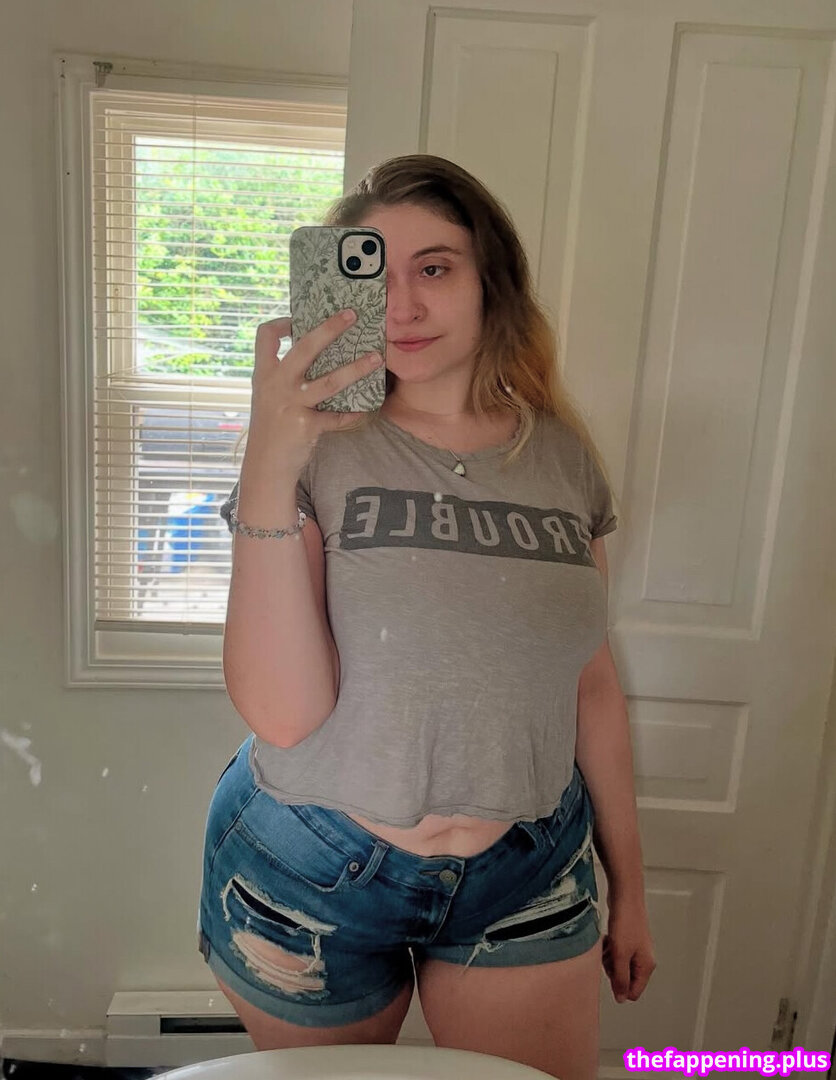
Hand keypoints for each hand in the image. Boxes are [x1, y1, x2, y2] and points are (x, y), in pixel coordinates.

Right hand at [245, 311, 383, 479]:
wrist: (265, 465)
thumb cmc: (271, 427)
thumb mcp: (269, 397)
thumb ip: (283, 377)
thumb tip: (313, 353)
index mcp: (264, 374)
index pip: (265, 336)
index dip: (282, 322)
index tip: (299, 319)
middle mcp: (276, 385)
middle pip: (304, 347)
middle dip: (329, 328)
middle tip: (352, 315)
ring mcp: (291, 405)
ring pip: (329, 381)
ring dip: (356, 368)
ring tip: (377, 358)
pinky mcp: (306, 425)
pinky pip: (337, 416)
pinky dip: (352, 412)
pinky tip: (365, 409)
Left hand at [601, 894, 656, 1002]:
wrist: (625, 896)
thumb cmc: (625, 923)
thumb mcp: (620, 955)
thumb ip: (620, 978)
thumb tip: (621, 998)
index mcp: (646, 966)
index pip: (633, 992)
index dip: (619, 987)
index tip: (609, 972)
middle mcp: (643, 959)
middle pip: (624, 978)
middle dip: (612, 970)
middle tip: (608, 955)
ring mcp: (636, 948)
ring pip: (618, 964)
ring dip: (609, 958)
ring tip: (607, 944)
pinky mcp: (627, 938)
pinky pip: (615, 951)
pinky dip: (609, 947)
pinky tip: (607, 938)